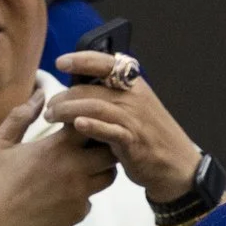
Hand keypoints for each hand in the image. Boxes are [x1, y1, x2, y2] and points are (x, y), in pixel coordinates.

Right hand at [0, 95, 118, 225]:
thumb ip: (20, 117)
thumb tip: (40, 94)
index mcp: (56, 148)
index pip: (92, 124)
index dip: (90, 120)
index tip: (80, 121)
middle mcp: (74, 170)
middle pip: (111, 151)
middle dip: (104, 144)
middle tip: (90, 143)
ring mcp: (79, 195)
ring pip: (108, 177)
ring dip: (100, 169)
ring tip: (81, 167)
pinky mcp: (77, 215)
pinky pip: (91, 201)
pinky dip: (83, 195)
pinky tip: (63, 194)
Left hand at [43, 52, 202, 204]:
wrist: (176, 165)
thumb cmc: (150, 136)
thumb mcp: (136, 108)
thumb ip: (113, 95)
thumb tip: (81, 88)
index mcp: (134, 85)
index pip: (104, 63)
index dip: (80, 59)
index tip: (61, 62)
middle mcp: (133, 97)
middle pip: (90, 88)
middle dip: (64, 96)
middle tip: (49, 107)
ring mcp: (133, 119)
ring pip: (94, 106)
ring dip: (68, 110)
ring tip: (51, 117)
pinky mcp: (132, 142)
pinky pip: (110, 130)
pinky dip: (92, 126)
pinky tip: (77, 125)